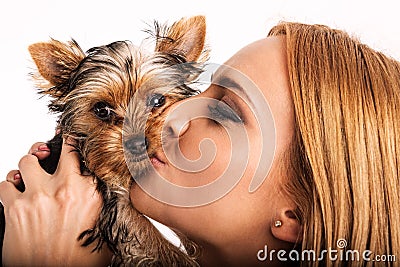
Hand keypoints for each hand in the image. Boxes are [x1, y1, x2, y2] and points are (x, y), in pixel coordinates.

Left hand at [0, 140, 111, 265]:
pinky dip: (10, 186)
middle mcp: (63, 190)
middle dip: (50, 150)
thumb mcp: (103, 227)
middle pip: (54, 151)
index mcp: (89, 193)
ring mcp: (36, 197)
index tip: (71, 139)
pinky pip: (5, 184)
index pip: (81, 155)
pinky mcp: (14, 209)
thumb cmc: (79, 259)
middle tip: (47, 152)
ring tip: (30, 176)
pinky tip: (17, 193)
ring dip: (28, 167)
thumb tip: (100, 190)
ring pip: (26, 162)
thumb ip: (101, 203)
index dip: (75, 143)